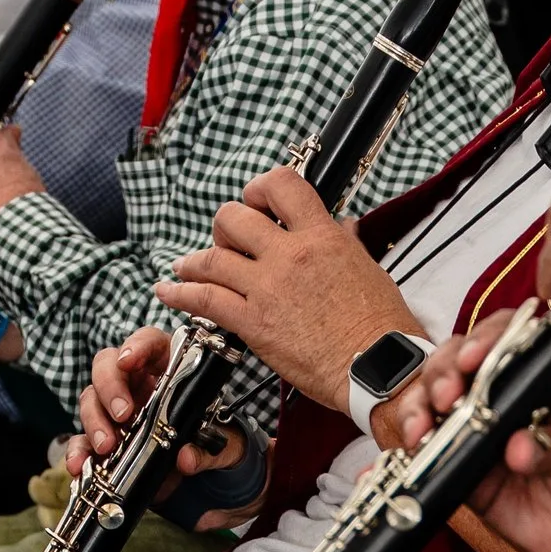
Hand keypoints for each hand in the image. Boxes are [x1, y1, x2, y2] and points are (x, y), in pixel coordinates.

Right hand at [69, 329, 254, 528]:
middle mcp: (136, 381)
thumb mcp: (220, 446)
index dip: (136, 346)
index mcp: (168, 368)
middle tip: (123, 415)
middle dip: (110, 387)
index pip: (149, 342)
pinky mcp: (103, 434)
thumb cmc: (207, 441)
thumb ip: (207, 452)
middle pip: (108, 365)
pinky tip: (80, 464)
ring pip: (91, 398)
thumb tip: (186, 459)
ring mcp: (115, 406)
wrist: (196, 472)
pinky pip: (82, 437)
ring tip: (108, 446)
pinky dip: (78, 451)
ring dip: (94, 420)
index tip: (129, 361)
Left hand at [155, 164, 417, 408]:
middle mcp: (290, 255)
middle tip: (227, 242)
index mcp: (322, 236)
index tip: (256, 201)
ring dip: (194, 261)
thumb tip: (343, 224)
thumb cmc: (382, 325)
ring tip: (185, 267)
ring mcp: (268, 288)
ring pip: (212, 258)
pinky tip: (168, 291)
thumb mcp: (369, 269)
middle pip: (235, 218)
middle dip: (225, 227)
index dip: (260, 188)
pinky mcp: (254, 322)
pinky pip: (204, 300)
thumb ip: (346, 243)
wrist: (377, 367)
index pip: (281, 184)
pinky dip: (179, 293)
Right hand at [384, 317, 550, 551]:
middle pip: (460, 363)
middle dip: (443, 374)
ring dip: (420, 410)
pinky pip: (432, 458)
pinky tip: (400, 456)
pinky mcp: (469, 471)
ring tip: (422, 430)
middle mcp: (511, 393)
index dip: (486, 339)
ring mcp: (485, 430)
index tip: (476, 359)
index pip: (510, 336)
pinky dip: (410, 456)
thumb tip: (518, 447)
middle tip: (446, 397)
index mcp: (550, 370)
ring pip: (436, 405)